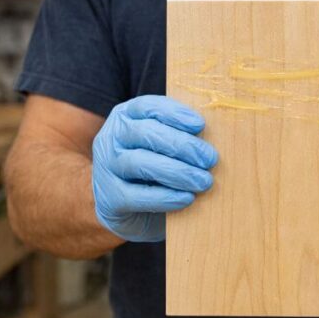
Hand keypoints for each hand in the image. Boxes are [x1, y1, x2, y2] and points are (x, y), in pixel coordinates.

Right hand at [92, 95, 217, 242]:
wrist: (127, 211)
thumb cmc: (154, 173)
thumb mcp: (165, 148)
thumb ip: (181, 137)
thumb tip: (211, 140)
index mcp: (126, 117)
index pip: (147, 106)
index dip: (174, 113)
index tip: (200, 125)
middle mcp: (111, 138)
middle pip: (145, 133)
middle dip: (182, 145)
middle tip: (210, 159)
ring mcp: (106, 168)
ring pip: (140, 163)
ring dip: (177, 172)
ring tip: (203, 181)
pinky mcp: (109, 198)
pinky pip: (137, 195)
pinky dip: (164, 197)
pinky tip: (186, 198)